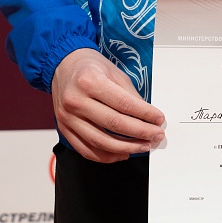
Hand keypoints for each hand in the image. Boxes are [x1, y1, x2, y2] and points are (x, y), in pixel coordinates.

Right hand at [51, 47, 165, 162]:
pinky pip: (87, 150)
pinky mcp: (65, 129)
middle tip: (156, 135)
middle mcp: (76, 100)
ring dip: (126, 148)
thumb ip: (130, 94)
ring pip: (101, 142)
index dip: (145, 114)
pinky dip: (107, 156)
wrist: (63, 66)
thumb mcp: (113, 71)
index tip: (158, 119)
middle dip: (140, 133)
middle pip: (114, 124)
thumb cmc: (89, 67)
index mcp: (89, 81)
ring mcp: (68, 117)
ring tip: (143, 146)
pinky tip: (122, 153)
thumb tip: (147, 115)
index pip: (124, 104)